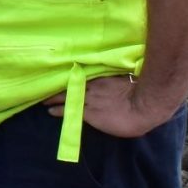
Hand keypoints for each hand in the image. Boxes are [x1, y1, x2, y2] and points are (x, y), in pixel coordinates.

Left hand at [45, 74, 171, 138]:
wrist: (143, 107)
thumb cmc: (142, 94)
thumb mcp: (128, 80)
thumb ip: (117, 79)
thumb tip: (115, 78)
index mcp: (104, 78)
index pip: (83, 75)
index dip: (72, 76)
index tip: (63, 73)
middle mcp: (94, 87)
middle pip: (71, 84)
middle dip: (59, 86)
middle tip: (46, 85)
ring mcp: (90, 100)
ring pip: (67, 97)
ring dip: (54, 98)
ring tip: (43, 100)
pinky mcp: (89, 114)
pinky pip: (70, 111)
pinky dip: (58, 111)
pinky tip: (50, 112)